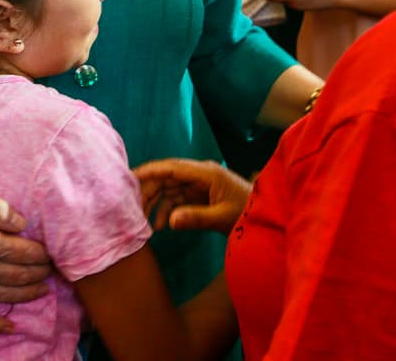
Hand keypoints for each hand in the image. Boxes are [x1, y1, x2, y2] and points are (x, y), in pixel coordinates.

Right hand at [0, 180, 52, 333]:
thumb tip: (22, 224)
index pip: (24, 253)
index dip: (41, 254)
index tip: (51, 253)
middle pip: (18, 275)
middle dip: (39, 273)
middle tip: (51, 271)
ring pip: (3, 295)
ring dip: (27, 295)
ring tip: (42, 291)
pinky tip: (9, 327)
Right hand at [135, 159, 251, 235]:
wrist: (264, 218)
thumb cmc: (248, 214)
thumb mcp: (222, 218)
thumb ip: (196, 218)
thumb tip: (169, 222)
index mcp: (206, 173)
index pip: (172, 168)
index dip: (150, 171)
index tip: (130, 177)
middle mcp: (200, 175)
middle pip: (167, 178)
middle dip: (149, 191)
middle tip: (134, 209)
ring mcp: (199, 185)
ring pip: (169, 189)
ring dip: (157, 203)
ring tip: (145, 222)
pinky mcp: (200, 195)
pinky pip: (177, 199)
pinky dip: (168, 211)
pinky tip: (162, 226)